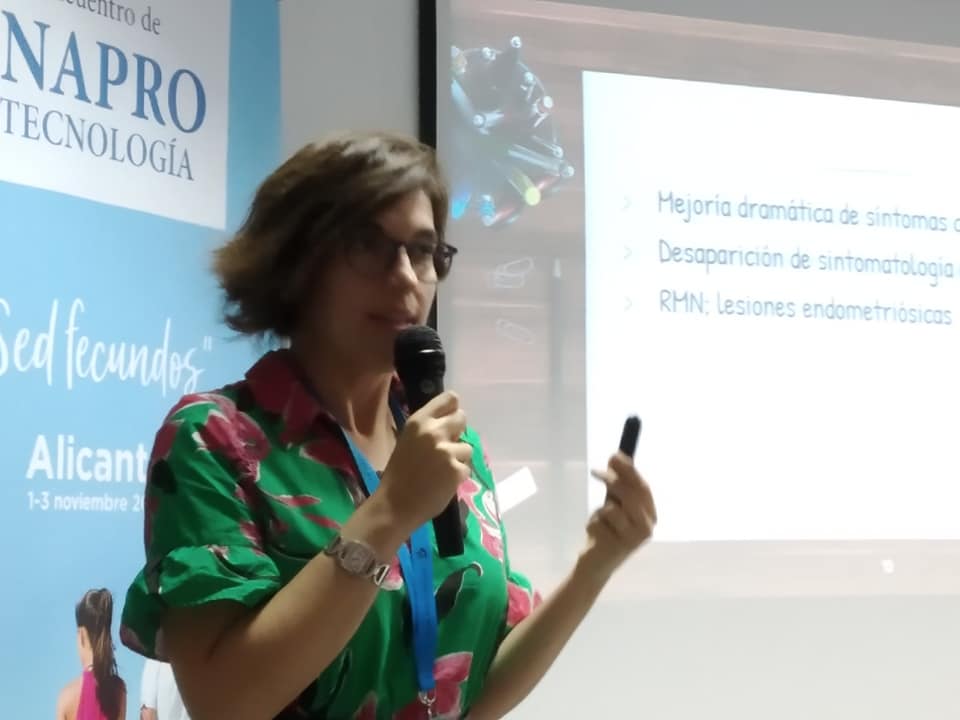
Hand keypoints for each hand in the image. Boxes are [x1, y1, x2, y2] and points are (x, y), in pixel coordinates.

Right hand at [374, 391, 472, 535]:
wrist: (395, 504)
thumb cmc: (398, 473)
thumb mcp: (408, 440)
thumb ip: (428, 429)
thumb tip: (450, 423)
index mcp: (419, 421)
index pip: (450, 399)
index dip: (453, 409)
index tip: (450, 418)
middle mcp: (434, 431)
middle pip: (462, 418)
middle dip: (458, 432)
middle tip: (448, 447)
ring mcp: (446, 451)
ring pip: (467, 447)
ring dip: (459, 458)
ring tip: (442, 470)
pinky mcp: (456, 470)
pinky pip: (466, 468)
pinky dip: (458, 476)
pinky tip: (443, 482)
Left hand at [581, 452, 656, 579]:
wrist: (597, 563)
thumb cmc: (608, 530)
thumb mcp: (615, 504)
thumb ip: (618, 483)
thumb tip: (616, 456)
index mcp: (650, 515)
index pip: (643, 487)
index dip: (629, 470)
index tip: (614, 456)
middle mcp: (647, 527)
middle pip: (631, 495)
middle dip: (612, 479)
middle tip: (595, 471)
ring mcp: (634, 539)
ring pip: (612, 508)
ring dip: (600, 509)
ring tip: (600, 519)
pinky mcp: (617, 547)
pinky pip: (599, 522)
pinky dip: (593, 523)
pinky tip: (596, 534)